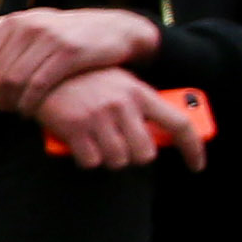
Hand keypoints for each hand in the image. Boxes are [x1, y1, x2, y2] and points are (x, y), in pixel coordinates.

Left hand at [0, 5, 158, 110]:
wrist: (115, 30)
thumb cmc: (68, 36)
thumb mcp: (36, 27)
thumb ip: (7, 35)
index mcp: (13, 22)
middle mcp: (27, 26)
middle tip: (2, 110)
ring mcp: (49, 38)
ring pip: (13, 81)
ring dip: (11, 103)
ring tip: (17, 112)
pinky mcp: (69, 52)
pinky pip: (38, 85)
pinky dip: (29, 103)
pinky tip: (30, 111)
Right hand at [31, 72, 208, 170]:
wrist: (44, 74)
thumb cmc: (86, 83)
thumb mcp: (120, 86)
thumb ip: (140, 108)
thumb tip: (158, 138)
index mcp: (141, 93)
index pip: (180, 124)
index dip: (192, 149)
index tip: (197, 167)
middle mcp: (123, 105)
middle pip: (144, 154)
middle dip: (133, 156)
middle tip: (120, 146)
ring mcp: (99, 116)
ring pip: (117, 161)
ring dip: (108, 159)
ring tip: (97, 143)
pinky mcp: (75, 128)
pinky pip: (91, 161)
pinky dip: (86, 159)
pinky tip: (79, 144)